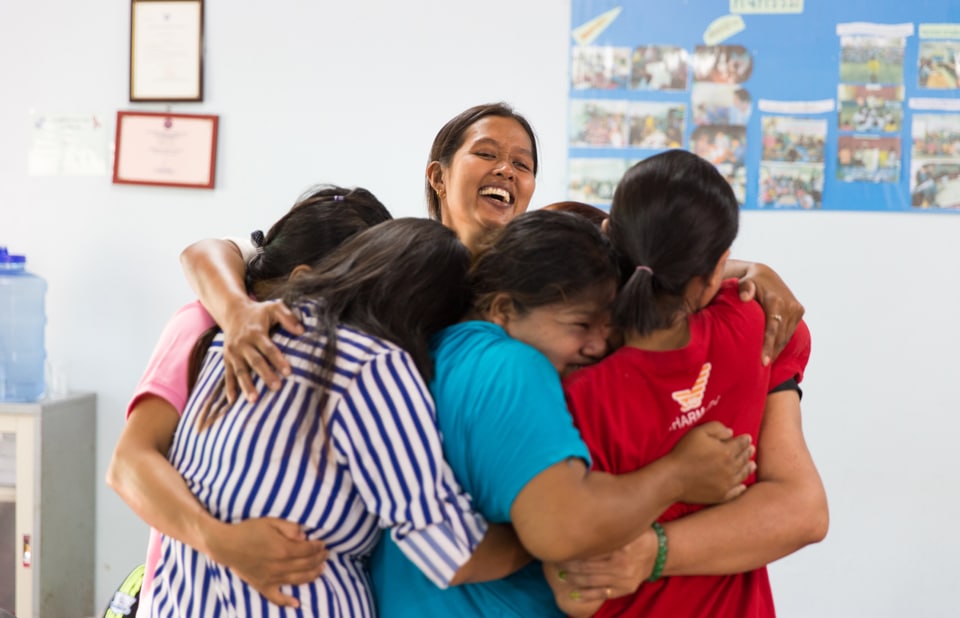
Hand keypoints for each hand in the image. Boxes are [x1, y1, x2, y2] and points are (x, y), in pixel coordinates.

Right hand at [205, 517, 327, 607]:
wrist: (225, 544)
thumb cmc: (248, 530)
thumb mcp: (271, 521)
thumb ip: (290, 528)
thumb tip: (304, 536)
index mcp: (284, 549)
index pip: (308, 550)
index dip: (318, 547)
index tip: (323, 544)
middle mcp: (280, 566)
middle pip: (306, 565)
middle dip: (319, 559)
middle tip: (326, 555)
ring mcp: (271, 578)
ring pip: (298, 580)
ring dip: (312, 576)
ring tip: (321, 570)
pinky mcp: (262, 586)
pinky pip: (276, 597)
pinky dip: (287, 602)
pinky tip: (297, 603)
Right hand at [222, 299, 303, 402]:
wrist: (232, 311)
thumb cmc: (258, 312)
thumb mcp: (274, 307)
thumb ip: (288, 317)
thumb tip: (302, 330)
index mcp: (255, 332)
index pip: (268, 348)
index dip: (278, 360)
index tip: (288, 372)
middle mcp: (243, 343)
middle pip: (255, 361)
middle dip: (265, 374)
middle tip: (277, 387)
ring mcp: (233, 352)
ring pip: (240, 371)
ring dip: (246, 385)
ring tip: (254, 400)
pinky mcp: (227, 358)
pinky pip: (227, 374)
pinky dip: (229, 388)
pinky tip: (232, 401)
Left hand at [552, 531, 656, 602]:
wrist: (657, 554)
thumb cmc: (636, 535)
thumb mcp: (626, 526)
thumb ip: (608, 524)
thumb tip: (582, 512)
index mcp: (621, 546)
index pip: (591, 549)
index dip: (573, 549)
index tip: (560, 546)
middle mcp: (622, 564)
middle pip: (588, 566)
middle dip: (568, 565)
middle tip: (555, 561)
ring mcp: (623, 579)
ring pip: (591, 580)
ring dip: (573, 578)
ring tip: (559, 574)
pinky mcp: (625, 589)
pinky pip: (602, 594)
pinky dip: (586, 595)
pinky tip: (573, 593)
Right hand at [667, 421, 754, 503]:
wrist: (673, 478)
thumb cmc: (683, 452)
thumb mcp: (698, 432)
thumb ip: (716, 428)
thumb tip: (731, 432)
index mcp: (726, 452)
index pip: (741, 444)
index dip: (745, 439)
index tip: (747, 438)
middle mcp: (731, 468)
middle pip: (744, 458)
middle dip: (748, 452)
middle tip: (751, 449)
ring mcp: (727, 484)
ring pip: (743, 475)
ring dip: (748, 468)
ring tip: (752, 465)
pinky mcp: (721, 496)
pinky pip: (736, 492)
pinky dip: (741, 488)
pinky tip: (743, 485)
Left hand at [736, 262, 803, 365]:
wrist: (764, 274)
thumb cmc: (749, 282)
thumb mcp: (744, 282)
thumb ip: (744, 289)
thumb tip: (745, 297)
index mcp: (776, 301)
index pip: (772, 329)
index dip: (768, 346)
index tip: (764, 362)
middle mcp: (789, 306)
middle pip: (780, 336)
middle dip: (772, 352)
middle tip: (762, 369)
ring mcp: (796, 309)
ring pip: (786, 335)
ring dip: (777, 349)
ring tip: (767, 363)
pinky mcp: (799, 310)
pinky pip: (789, 331)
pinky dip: (781, 341)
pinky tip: (773, 351)